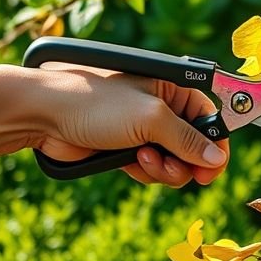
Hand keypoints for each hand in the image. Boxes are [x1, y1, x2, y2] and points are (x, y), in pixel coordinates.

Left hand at [34, 64, 229, 186]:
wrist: (45, 115)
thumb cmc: (95, 103)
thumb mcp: (149, 118)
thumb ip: (187, 139)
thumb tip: (214, 158)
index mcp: (172, 88)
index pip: (209, 118)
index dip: (215, 145)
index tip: (213, 169)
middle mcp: (162, 108)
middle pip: (194, 145)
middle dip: (184, 161)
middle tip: (169, 166)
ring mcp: (144, 130)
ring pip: (173, 161)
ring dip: (162, 168)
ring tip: (141, 159)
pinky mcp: (127, 148)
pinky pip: (152, 169)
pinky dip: (145, 171)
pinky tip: (129, 162)